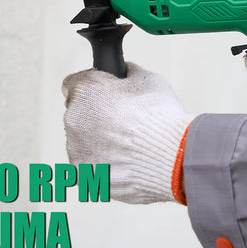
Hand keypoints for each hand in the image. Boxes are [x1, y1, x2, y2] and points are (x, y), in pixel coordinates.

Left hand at [62, 63, 192, 203]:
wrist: (173, 157)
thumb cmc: (161, 117)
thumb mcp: (148, 79)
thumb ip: (127, 74)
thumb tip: (125, 72)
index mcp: (85, 90)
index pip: (73, 84)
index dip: (91, 89)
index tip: (103, 96)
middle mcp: (73, 117)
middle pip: (78, 113)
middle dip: (95, 116)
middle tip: (122, 122)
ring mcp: (75, 148)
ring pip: (82, 141)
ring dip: (98, 141)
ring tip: (128, 146)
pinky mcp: (83, 174)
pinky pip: (88, 166)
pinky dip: (102, 165)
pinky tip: (124, 162)